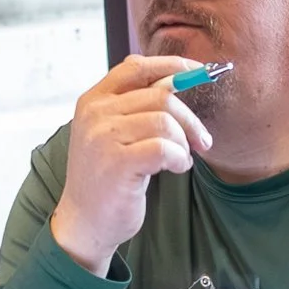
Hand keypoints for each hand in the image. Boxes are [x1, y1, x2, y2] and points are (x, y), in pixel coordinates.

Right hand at [49, 55, 213, 276]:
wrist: (85, 221)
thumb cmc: (106, 177)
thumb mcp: (112, 132)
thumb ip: (136, 105)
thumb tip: (179, 78)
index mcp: (92, 101)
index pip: (135, 67)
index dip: (172, 66)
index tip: (198, 73)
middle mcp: (94, 114)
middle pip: (161, 95)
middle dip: (190, 119)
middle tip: (202, 141)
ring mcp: (103, 137)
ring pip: (166, 121)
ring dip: (184, 143)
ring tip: (180, 159)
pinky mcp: (118, 162)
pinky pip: (166, 148)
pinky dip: (180, 159)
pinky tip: (175, 169)